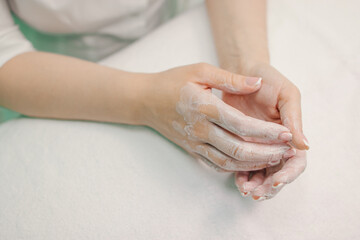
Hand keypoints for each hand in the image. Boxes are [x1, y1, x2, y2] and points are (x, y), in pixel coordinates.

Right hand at [142, 63, 295, 170]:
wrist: (145, 100)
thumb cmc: (172, 82)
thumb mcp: (200, 70)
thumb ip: (230, 78)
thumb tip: (257, 83)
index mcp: (205, 107)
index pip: (242, 125)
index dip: (267, 132)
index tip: (287, 133)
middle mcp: (200, 130)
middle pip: (239, 149)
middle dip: (267, 152)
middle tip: (287, 151)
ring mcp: (195, 143)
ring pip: (229, 162)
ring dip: (255, 163)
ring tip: (276, 159)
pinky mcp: (192, 150)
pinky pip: (217, 165)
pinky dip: (236, 168)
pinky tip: (251, 164)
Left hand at [224, 62, 307, 199]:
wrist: (243, 73)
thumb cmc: (268, 80)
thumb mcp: (286, 95)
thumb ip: (294, 119)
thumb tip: (305, 145)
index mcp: (291, 133)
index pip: (296, 161)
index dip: (288, 174)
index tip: (277, 181)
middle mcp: (276, 143)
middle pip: (278, 172)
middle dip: (269, 186)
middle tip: (257, 193)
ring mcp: (259, 145)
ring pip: (261, 173)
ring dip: (256, 185)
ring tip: (246, 190)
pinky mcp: (242, 144)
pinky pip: (244, 165)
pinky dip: (242, 176)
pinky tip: (237, 182)